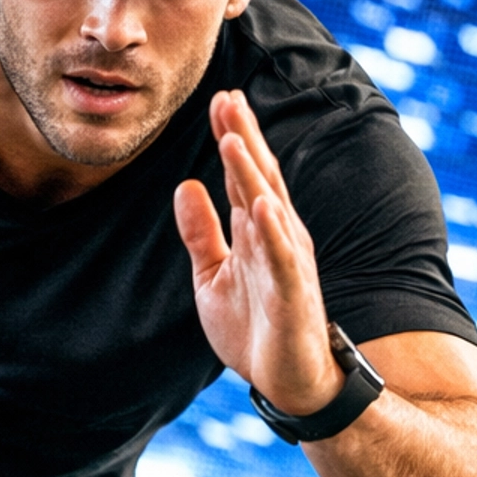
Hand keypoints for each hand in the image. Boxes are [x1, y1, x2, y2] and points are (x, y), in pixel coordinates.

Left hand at [174, 89, 342, 413]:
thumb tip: (185, 185)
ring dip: (253, 173)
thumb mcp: (213, 275)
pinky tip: (260, 203)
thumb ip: (201, 232)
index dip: (232, 135)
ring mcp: (288, 263)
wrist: (288, 380)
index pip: (244, 174)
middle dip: (243, 137)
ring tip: (234, 137)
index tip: (219, 98)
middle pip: (259, 178)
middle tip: (226, 96)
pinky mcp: (292, 294)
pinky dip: (271, 229)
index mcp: (258, 230)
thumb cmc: (255, 327)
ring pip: (269, 208)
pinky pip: (282, 257)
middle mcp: (278, 237)